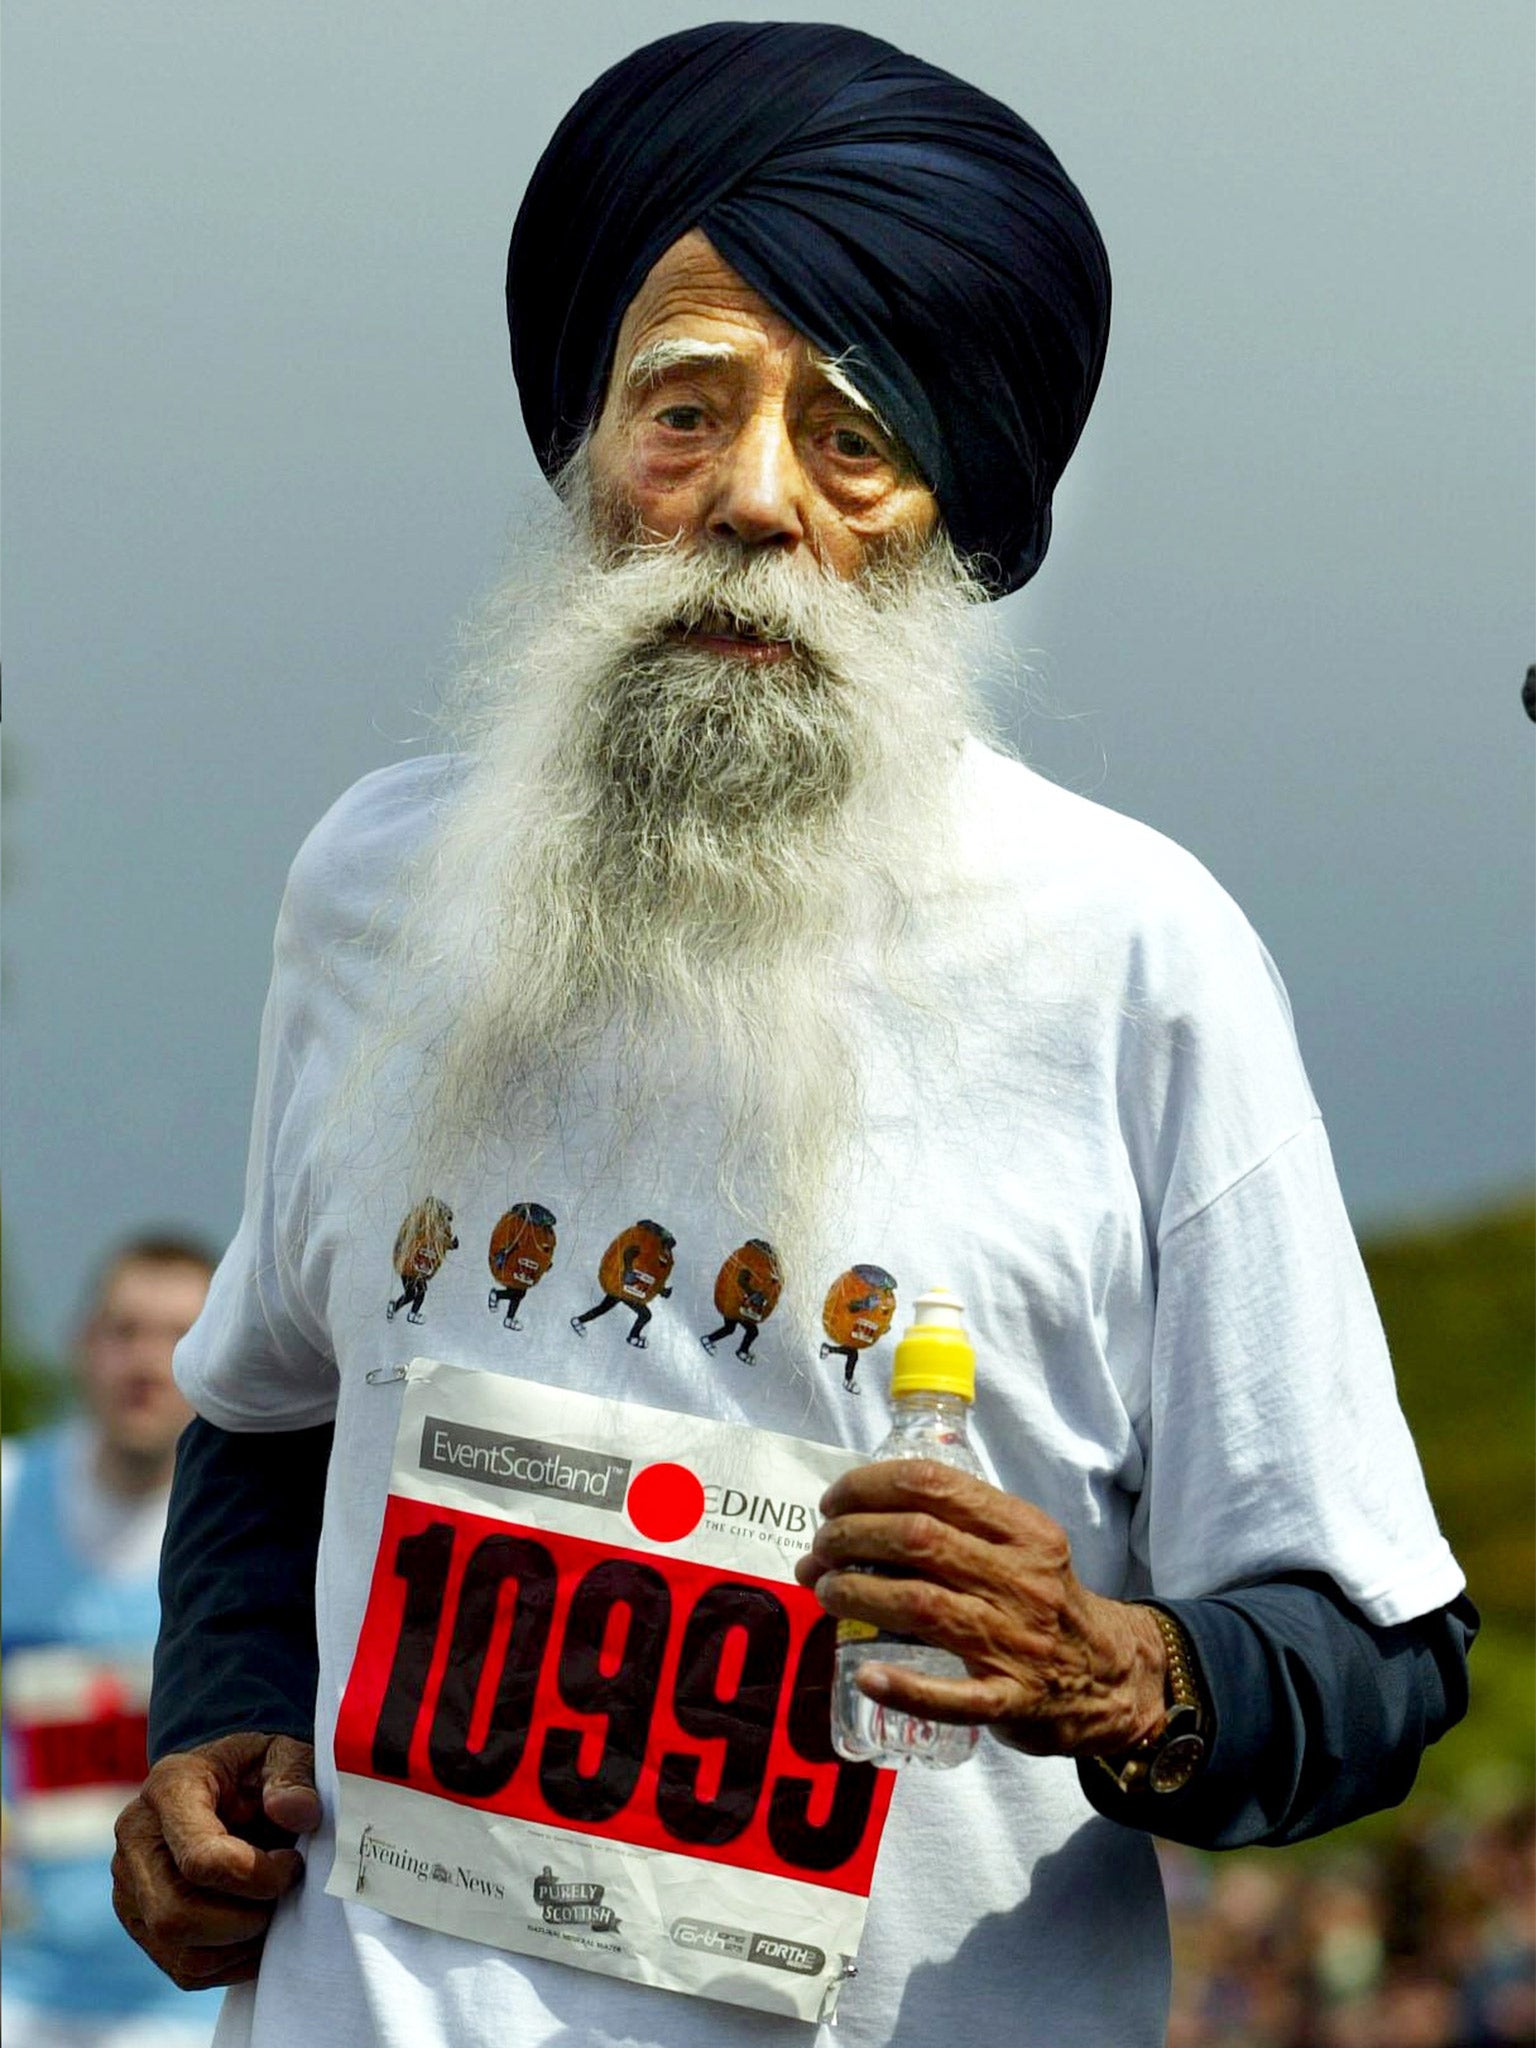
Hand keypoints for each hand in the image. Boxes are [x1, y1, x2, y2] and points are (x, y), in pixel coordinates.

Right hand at [112, 1732, 319, 1988]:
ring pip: (180, 1952)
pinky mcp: (139, 1922)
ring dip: (242, 1944)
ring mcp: (129, 1887)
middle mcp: (136, 1839)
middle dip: (245, 1919)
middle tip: (284, 1894)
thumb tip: (300, 1813)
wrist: (225, 1782)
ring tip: (274, 1909)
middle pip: (177, 1915)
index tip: (292, 1863)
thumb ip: (293, 1775)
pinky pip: (184, 1969)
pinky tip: (258, 1929)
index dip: (256, 1875)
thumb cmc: (256, 1769)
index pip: (199, 1858)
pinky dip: (232, 1962)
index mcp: (170, 1788)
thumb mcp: (282, 1751)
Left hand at [795, 1460, 1167, 1756]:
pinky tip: (867, 1675)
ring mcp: (1019, 1641)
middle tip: (819, 1550)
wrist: (1113, 1675)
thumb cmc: (1045, 1601)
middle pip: (918, 1539)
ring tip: (825, 1591)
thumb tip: (861, 1511)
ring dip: (858, 1594)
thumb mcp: (1023, 1545)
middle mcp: (1023, 1577)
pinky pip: (954, 1697)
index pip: (934, 1483)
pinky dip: (906, 1687)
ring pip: (923, 1604)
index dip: (869, 1486)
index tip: (834, 1502)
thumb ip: (961, 1524)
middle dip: (851, 1537)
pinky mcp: (1013, 1700)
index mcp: (1023, 1529)